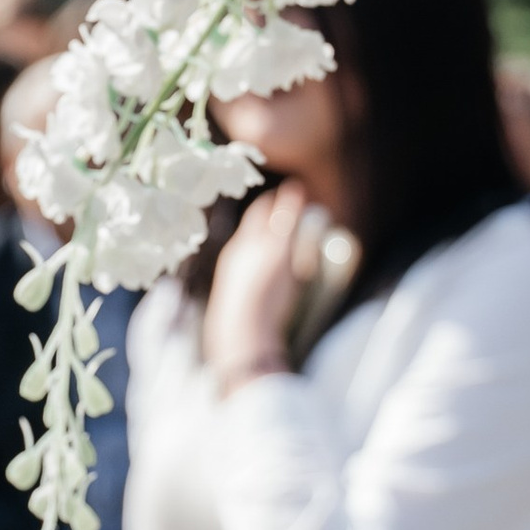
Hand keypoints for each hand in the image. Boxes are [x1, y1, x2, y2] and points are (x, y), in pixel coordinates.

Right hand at [204, 183, 314, 397]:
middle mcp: (240, 255)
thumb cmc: (237, 339)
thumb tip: (242, 337)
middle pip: (252, 226)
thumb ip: (244, 319)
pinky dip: (290, 205)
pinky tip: (298, 192)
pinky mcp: (274, 251)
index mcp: (230, 270)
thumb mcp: (238, 324)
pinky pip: (283, 221)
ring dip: (281, 205)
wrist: (240, 335)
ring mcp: (256, 252)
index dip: (253, 230)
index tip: (262, 219)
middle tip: (274, 197)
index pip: (242, 243)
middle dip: (264, 212)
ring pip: (269, 220)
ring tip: (293, 190)